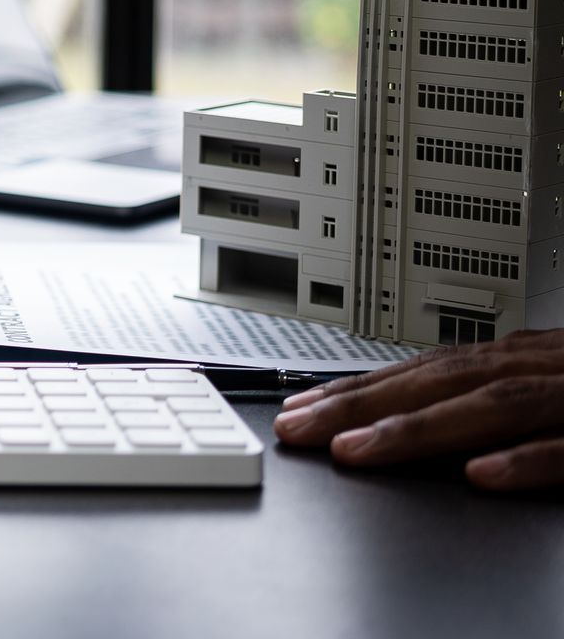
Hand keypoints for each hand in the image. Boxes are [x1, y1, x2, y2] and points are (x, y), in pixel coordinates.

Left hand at [273, 329, 563, 489]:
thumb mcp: (547, 387)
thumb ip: (489, 399)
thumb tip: (419, 413)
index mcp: (518, 362)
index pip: (423, 372)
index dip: (358, 389)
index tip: (300, 409)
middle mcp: (539, 369)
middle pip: (438, 383)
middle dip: (360, 406)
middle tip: (297, 429)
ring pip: (489, 407)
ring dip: (417, 428)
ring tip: (354, 450)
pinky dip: (523, 459)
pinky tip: (480, 474)